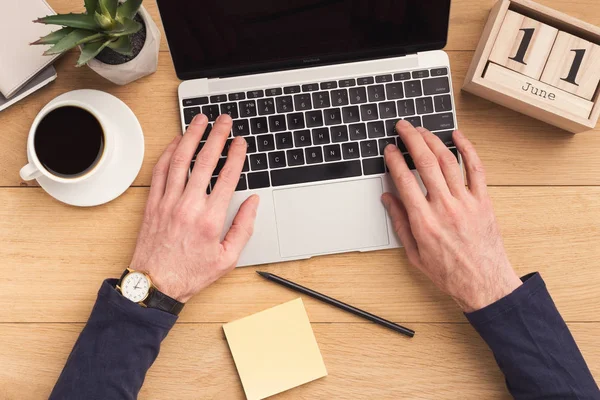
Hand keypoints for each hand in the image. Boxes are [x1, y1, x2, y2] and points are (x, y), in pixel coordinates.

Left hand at [129, 114, 258, 302]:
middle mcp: (189, 205)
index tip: (240, 142)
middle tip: (224, 120)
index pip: (227, 176)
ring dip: (191, 136)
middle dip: (216, 136)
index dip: (236, 154)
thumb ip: (244, 227)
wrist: (155, 284)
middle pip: (205, 161)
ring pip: (180, 160)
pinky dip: (168, 153)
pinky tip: (176, 142)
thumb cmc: (191, 273)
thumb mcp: (228, 258)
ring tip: (200, 120)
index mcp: (211, 219)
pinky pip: (160, 171)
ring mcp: (168, 202)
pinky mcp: (153, 203)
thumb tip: (253, 203)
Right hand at [382, 121, 521, 312]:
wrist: (484, 283)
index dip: (394, 160)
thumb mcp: (414, 254)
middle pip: (425, 163)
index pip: (405, 180)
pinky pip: (476, 169)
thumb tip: (388, 199)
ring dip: (433, 141)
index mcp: (424, 221)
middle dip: (411, 140)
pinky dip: (467, 149)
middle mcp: (444, 208)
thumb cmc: (450, 272)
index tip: (389, 149)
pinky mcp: (483, 201)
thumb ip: (399, 223)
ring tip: (423, 130)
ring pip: (448, 162)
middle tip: (403, 127)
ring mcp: (466, 202)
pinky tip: (458, 137)